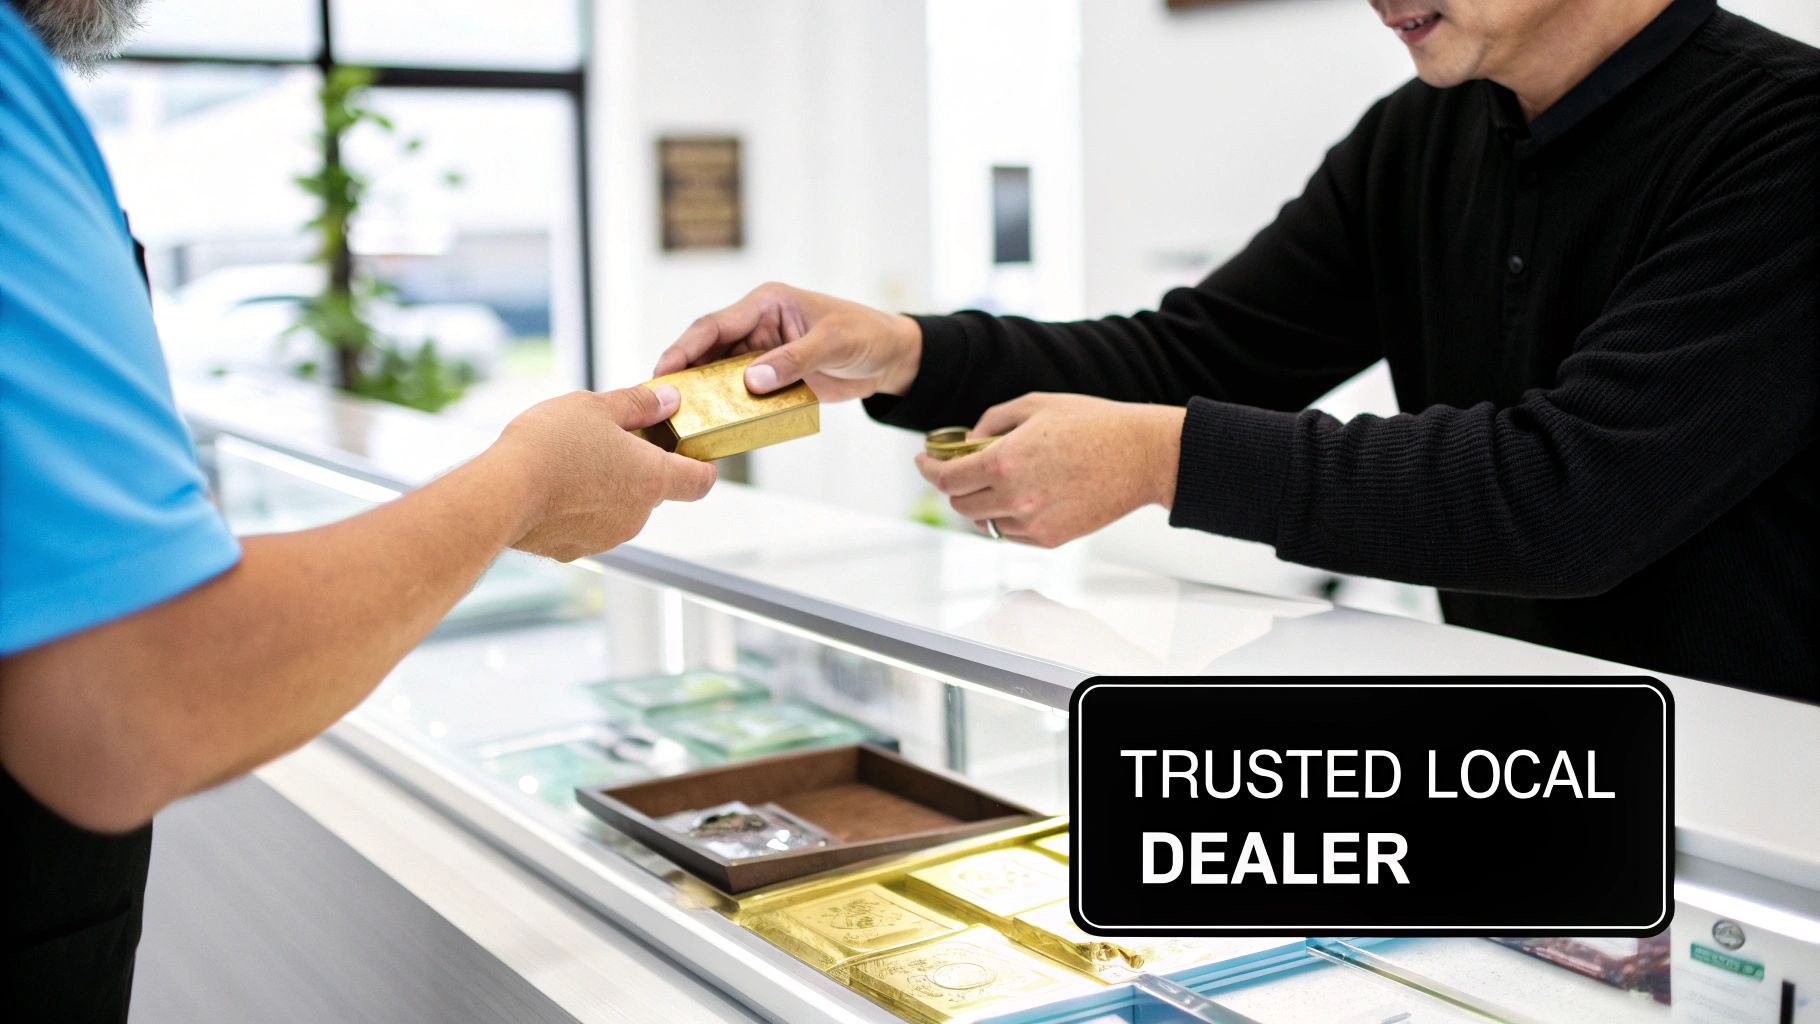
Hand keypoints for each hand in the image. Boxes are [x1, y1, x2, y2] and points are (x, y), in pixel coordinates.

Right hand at [486, 385, 716, 560]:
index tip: (691, 454)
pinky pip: (587, 525)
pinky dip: (578, 509)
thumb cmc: (550, 446)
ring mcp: (608, 537)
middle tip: (607, 442)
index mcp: (653, 478)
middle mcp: (637, 515)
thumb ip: (639, 404)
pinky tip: (552, 489)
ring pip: (620, 508)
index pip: (701, 482)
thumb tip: (669, 400)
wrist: (500, 493)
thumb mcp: (597, 407)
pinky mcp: (576, 550)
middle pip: (654, 491)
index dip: (702, 466)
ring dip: (606, 488)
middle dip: (637, 468)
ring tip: (570, 463)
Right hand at [653, 282, 922, 401]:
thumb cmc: (865, 335)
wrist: (891, 358)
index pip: (715, 324)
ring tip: (680, 420)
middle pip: (708, 350)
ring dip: (705, 396)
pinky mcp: (773, 378)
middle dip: (685, 375)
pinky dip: (730, 410)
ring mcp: (763, 354)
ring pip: (721, 375)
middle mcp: (757, 326)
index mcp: (766, 303)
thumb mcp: (832, 344)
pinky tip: (716, 428)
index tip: (663, 372)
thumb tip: (751, 381)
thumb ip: (793, 360)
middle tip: (661, 403)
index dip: (684, 347)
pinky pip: (743, 394)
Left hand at [916, 394, 1185, 547]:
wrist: (1142, 455)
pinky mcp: (1050, 538)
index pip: (945, 478)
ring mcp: (1032, 522)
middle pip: (959, 504)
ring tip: (999, 481)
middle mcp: (1013, 497)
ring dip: (981, 504)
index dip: (927, 469)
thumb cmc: (1092, 423)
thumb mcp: (1034, 405)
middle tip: (961, 469)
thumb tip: (966, 445)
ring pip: (984, 522)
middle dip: (953, 486)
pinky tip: (1023, 496)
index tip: (924, 461)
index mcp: (1003, 461)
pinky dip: (1007, 518)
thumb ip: (990, 423)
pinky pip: (1012, 533)